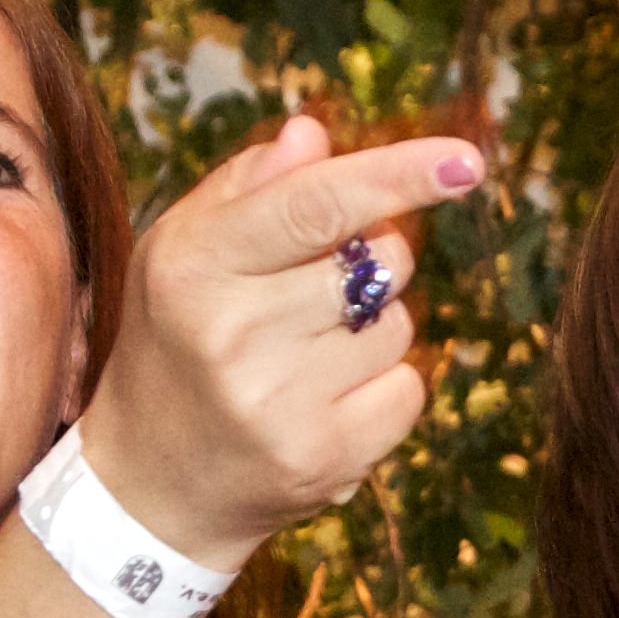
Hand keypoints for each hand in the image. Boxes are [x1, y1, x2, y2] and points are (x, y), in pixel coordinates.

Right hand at [81, 118, 483, 568]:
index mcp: (192, 265)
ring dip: (373, 329)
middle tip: (313, 289)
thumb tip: (315, 133)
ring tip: (302, 356)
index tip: (467, 160)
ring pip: (399, 326)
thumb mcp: (185, 249)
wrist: (152, 484)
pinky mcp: (322, 458)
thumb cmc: (180, 339)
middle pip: (380, 261)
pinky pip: (409, 389)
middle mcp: (230, 334)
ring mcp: (277, 404)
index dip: (397, 175)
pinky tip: (324, 401)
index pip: (314, 204)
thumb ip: (250, 186)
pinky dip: (383, 388)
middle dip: (372, 259)